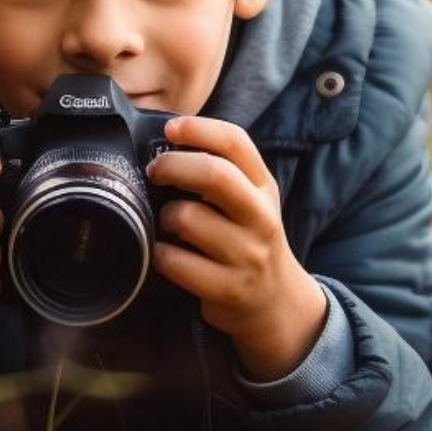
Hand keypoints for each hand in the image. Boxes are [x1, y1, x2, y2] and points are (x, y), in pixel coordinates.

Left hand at [146, 116, 326, 379]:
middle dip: (172, 166)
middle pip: (214, 174)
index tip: (170, 129)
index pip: (236, 142)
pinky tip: (167, 254)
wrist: (277, 301)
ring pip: (188, 218)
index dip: (198, 129)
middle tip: (154, 172)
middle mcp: (261, 217)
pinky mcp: (229, 288)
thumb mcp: (250, 200)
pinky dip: (160, 254)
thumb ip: (221, 171)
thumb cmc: (249, 240)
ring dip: (164, 217)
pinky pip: (175, 261)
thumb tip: (167, 140)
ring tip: (167, 223)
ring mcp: (247, 255)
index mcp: (263, 187)